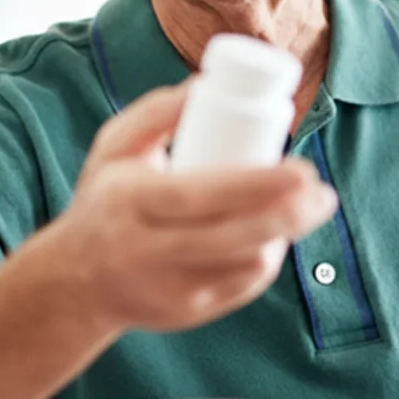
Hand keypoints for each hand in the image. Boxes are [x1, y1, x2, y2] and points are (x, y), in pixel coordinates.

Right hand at [49, 81, 338, 332]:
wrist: (75, 281)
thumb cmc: (105, 201)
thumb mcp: (113, 148)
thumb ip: (154, 113)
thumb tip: (207, 84)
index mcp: (130, 202)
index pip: (200, 195)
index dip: (257, 184)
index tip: (301, 169)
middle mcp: (145, 250)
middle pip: (230, 237)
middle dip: (288, 215)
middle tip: (324, 192)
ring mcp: (166, 289)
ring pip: (241, 267)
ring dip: (282, 236)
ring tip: (306, 208)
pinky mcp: (185, 314)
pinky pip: (240, 289)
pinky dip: (265, 261)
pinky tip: (277, 238)